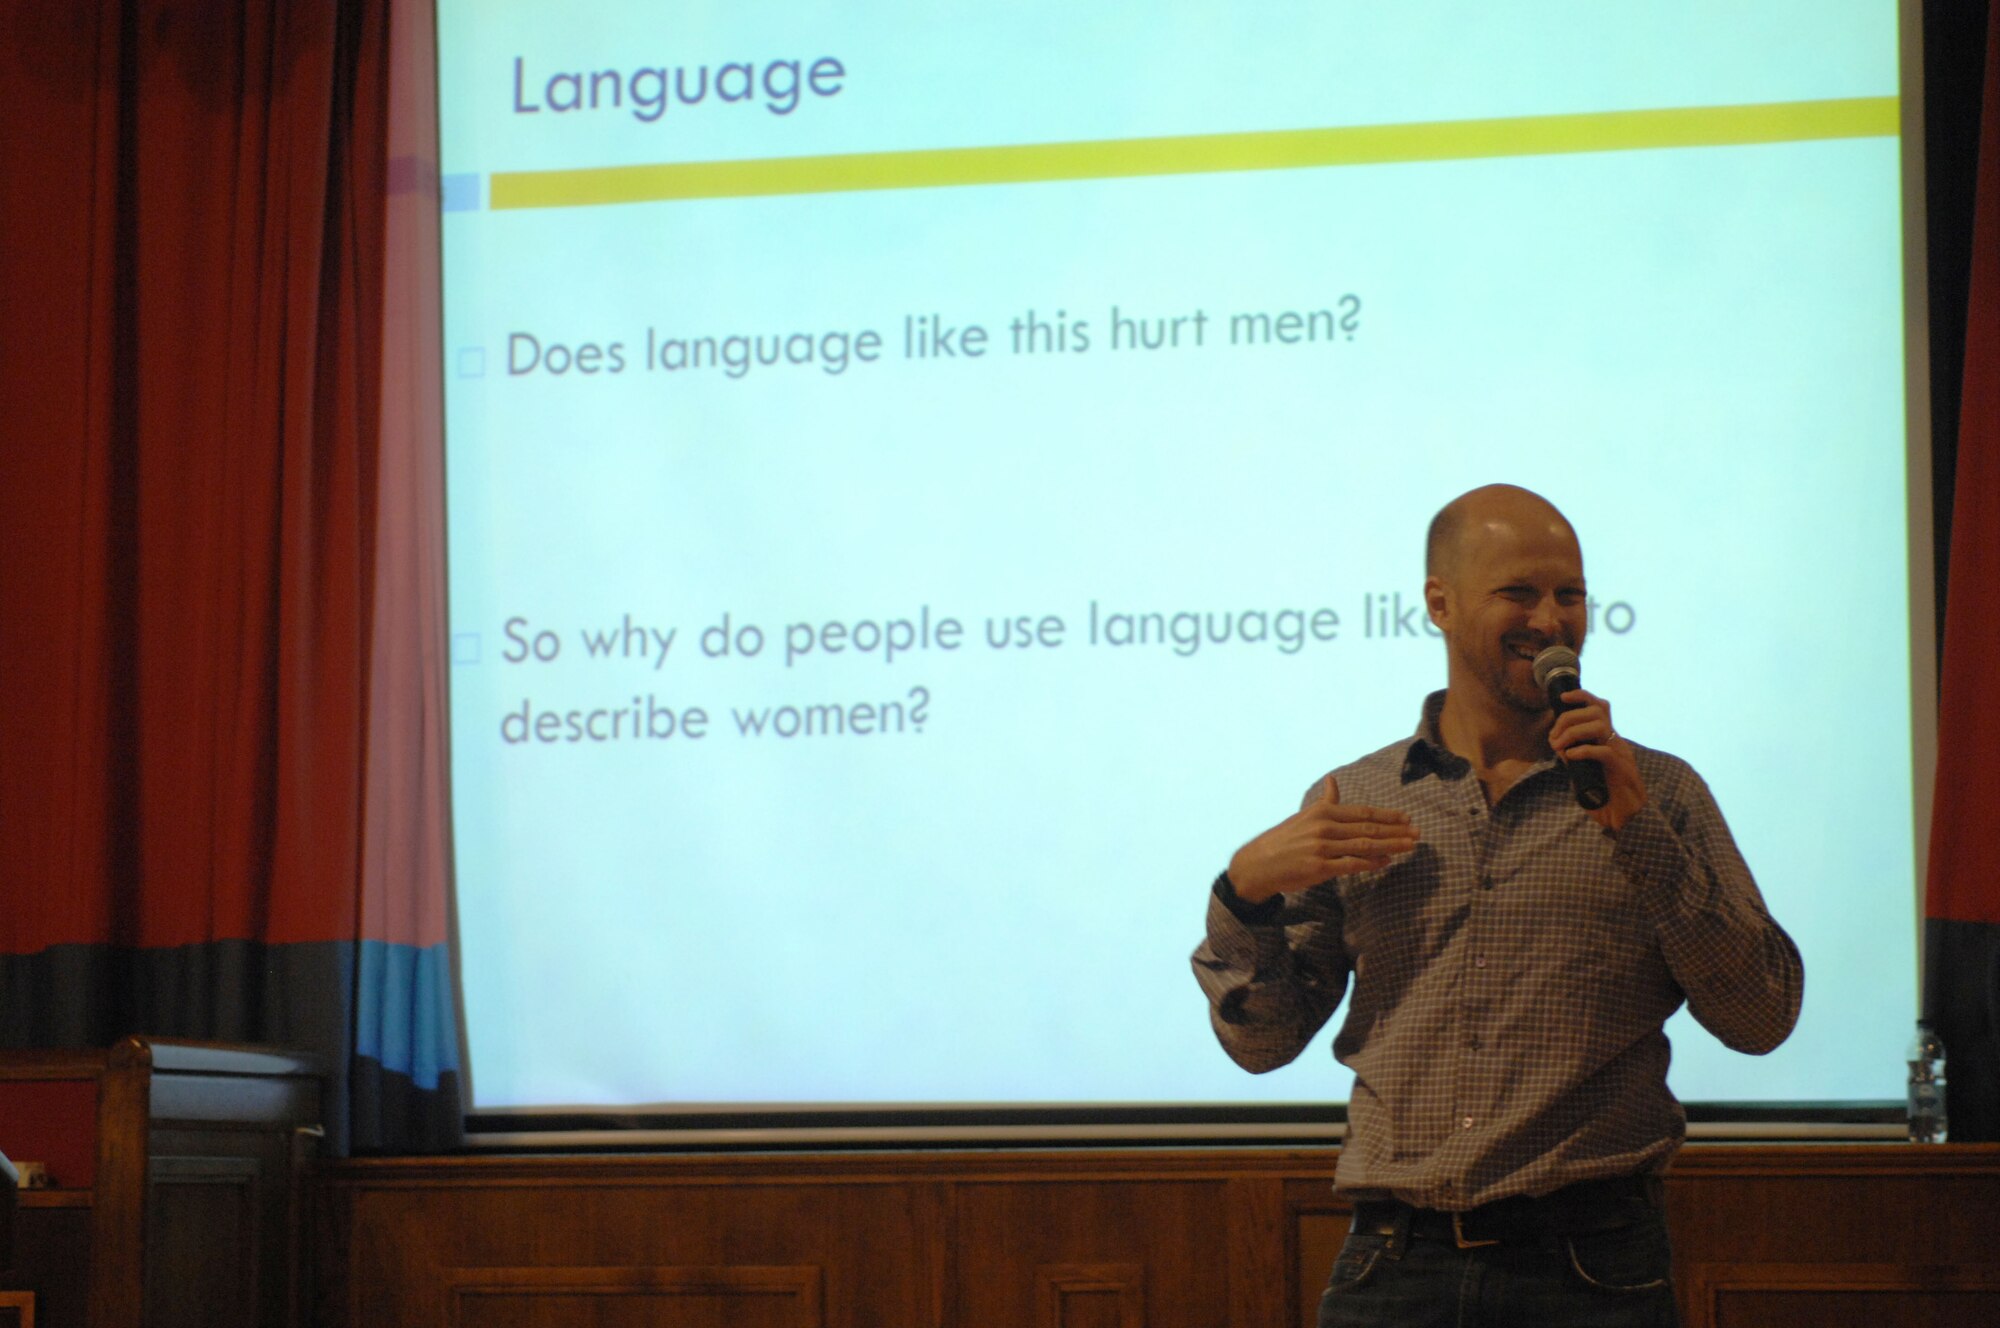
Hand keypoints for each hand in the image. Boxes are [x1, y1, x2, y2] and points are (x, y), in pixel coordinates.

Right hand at [1227, 776, 1420, 903]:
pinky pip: (1351, 865)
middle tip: (1418, 833)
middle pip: (1368, 829)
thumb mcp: (1304, 816)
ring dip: (1391, 846)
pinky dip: (1371, 863)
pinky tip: (1386, 862)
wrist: (1257, 864)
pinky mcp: (1318, 868)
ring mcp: (1321, 848)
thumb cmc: (1283, 840)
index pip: (1362, 813)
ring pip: (1364, 846)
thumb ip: (1325, 801)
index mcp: (1322, 813)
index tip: (1406, 818)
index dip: (1387, 816)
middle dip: (1396, 831)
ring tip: (1410, 846)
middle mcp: (1324, 827)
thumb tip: (1333, 780)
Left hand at [1548, 688, 1645, 830]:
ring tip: (1559, 747)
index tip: (1562, 698)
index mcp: (1609, 740)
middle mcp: (1617, 743)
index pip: (1600, 707)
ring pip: (1599, 726)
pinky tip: (1570, 757)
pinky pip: (1603, 752)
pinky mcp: (1622, 770)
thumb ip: (1575, 759)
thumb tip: (1559, 746)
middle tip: (1554, 738)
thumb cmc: (1606, 799)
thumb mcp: (1585, 774)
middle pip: (1596, 711)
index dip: (1582, 696)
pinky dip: (1583, 750)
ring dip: (1573, 732)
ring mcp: (1621, 755)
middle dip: (1568, 718)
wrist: (1626, 821)